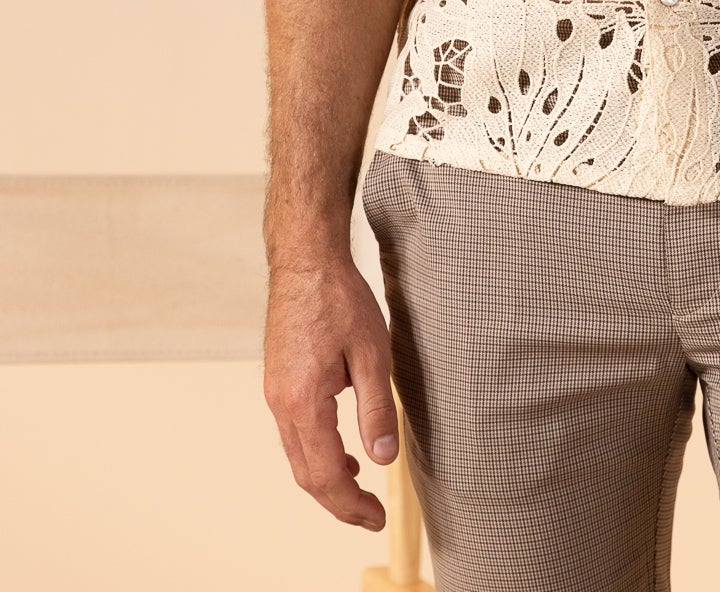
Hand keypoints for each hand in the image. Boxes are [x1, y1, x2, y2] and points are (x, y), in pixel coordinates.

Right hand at [263, 256, 398, 530]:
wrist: (306, 262)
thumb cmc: (340, 299)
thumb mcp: (372, 354)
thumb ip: (376, 410)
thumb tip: (383, 460)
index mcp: (304, 402)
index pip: (325, 475)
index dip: (351, 505)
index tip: (376, 518)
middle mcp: (281, 404)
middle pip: (306, 474)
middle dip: (338, 501)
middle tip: (371, 515)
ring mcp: (275, 393)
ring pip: (298, 455)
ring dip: (326, 478)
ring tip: (360, 488)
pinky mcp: (278, 382)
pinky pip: (295, 433)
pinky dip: (317, 452)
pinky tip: (342, 449)